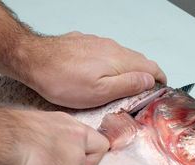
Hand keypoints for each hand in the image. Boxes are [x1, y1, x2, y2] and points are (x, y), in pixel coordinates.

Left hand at [18, 31, 166, 107]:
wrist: (32, 59)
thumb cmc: (63, 81)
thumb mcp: (99, 92)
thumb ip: (127, 85)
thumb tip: (148, 80)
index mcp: (120, 60)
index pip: (151, 67)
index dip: (159, 78)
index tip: (161, 87)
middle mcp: (112, 47)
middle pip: (138, 60)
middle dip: (145, 74)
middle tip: (143, 90)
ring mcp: (98, 42)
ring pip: (122, 55)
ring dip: (128, 68)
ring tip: (124, 83)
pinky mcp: (85, 42)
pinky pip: (106, 51)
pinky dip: (112, 62)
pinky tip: (102, 71)